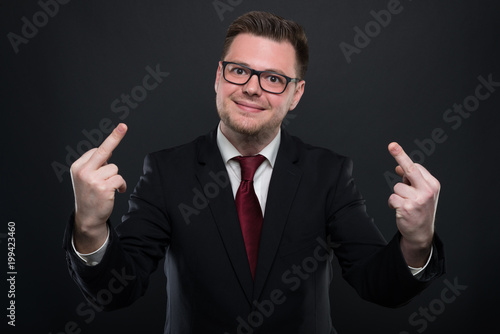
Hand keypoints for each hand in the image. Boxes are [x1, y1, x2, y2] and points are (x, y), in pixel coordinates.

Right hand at [70, 123, 127, 251]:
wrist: (88, 217)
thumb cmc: (89, 195)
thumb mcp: (85, 178)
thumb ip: (94, 165)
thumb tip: (108, 153)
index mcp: (78, 166)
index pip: (97, 150)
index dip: (110, 144)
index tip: (121, 127)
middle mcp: (83, 171)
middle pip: (104, 151)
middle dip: (115, 137)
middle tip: (124, 126)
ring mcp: (93, 180)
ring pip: (115, 168)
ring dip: (116, 178)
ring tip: (108, 188)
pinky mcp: (103, 188)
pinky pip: (119, 179)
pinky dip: (121, 185)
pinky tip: (116, 192)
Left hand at [387, 142, 439, 266]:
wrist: (421, 232)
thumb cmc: (420, 209)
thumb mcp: (421, 193)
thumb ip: (411, 180)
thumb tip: (398, 166)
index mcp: (432, 185)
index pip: (415, 166)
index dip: (402, 158)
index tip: (393, 146)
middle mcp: (427, 191)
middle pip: (410, 169)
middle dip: (400, 155)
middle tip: (392, 145)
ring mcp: (417, 200)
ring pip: (396, 187)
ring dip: (397, 195)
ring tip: (405, 204)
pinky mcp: (407, 208)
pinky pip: (392, 198)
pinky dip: (392, 204)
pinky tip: (400, 210)